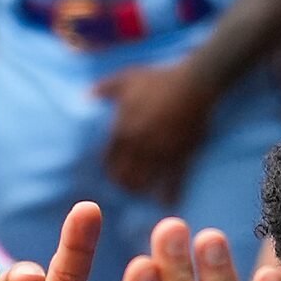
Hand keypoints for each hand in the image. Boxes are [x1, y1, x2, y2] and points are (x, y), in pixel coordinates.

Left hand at [96, 61, 217, 199]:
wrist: (195, 82)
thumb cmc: (159, 79)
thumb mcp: (128, 77)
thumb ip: (105, 88)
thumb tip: (86, 96)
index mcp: (123, 130)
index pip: (107, 159)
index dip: (107, 168)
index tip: (109, 171)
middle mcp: (138, 146)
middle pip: (123, 175)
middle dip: (121, 183)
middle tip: (123, 186)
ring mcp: (160, 153)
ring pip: (144, 182)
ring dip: (140, 190)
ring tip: (140, 194)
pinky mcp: (181, 155)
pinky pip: (174, 181)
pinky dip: (170, 194)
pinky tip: (167, 203)